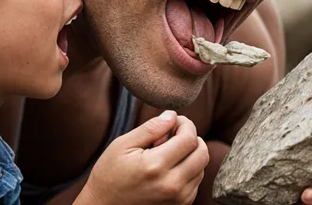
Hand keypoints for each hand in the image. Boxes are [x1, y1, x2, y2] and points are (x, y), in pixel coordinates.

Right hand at [78, 111, 208, 204]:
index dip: (186, 124)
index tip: (175, 121)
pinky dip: (189, 170)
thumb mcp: (122, 146)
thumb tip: (173, 115)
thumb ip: (150, 128)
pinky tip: (169, 168)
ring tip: (168, 153)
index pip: (189, 138)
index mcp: (156, 166)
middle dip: (192, 138)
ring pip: (202, 167)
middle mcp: (171, 185)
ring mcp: (178, 199)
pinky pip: (196, 182)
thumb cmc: (109, 176)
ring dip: (191, 154)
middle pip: (202, 153)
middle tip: (174, 134)